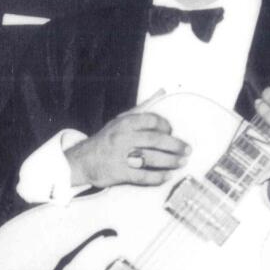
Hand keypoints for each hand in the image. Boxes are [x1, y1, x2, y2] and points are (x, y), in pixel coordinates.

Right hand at [65, 111, 189, 187]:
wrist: (82, 160)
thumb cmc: (105, 140)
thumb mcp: (119, 121)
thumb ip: (140, 109)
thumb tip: (160, 93)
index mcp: (124, 123)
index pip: (151, 120)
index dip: (166, 126)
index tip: (172, 132)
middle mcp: (123, 138)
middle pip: (155, 140)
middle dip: (175, 145)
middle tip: (187, 150)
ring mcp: (121, 156)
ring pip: (152, 158)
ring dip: (170, 161)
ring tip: (181, 163)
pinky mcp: (120, 173)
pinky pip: (143, 176)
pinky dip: (157, 177)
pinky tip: (167, 176)